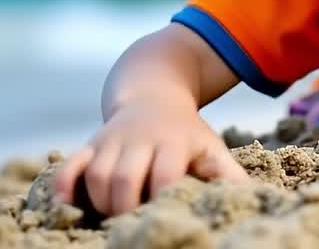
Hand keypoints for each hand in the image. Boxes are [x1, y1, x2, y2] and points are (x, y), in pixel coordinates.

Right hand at [53, 95, 250, 215]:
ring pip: (95, 175)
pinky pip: (69, 165)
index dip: (161, 197)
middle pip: (124, 178)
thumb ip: (228, 174)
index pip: (164, 174)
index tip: (165, 216)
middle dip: (125, 207)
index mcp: (173, 141)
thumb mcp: (211, 147)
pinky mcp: (89, 144)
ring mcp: (111, 140)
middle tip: (133, 225)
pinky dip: (64, 186)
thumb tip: (254, 197)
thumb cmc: (186, 134)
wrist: (154, 92)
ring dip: (100, 203)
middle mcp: (139, 139)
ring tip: (113, 218)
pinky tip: (67, 207)